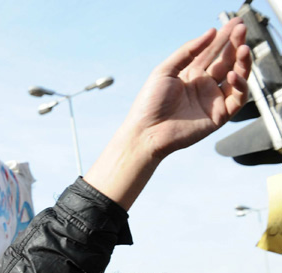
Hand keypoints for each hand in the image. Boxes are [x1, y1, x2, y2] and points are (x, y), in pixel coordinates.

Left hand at [85, 19, 249, 209]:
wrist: (145, 132)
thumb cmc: (149, 103)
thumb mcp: (165, 71)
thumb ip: (187, 51)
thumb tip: (210, 32)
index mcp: (191, 74)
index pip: (213, 52)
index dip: (224, 38)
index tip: (235, 23)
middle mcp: (204, 85)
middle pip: (227, 62)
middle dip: (236, 45)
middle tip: (242, 29)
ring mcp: (212, 100)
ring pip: (237, 77)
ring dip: (242, 62)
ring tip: (242, 49)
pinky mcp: (219, 115)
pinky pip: (237, 98)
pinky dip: (240, 85)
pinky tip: (233, 75)